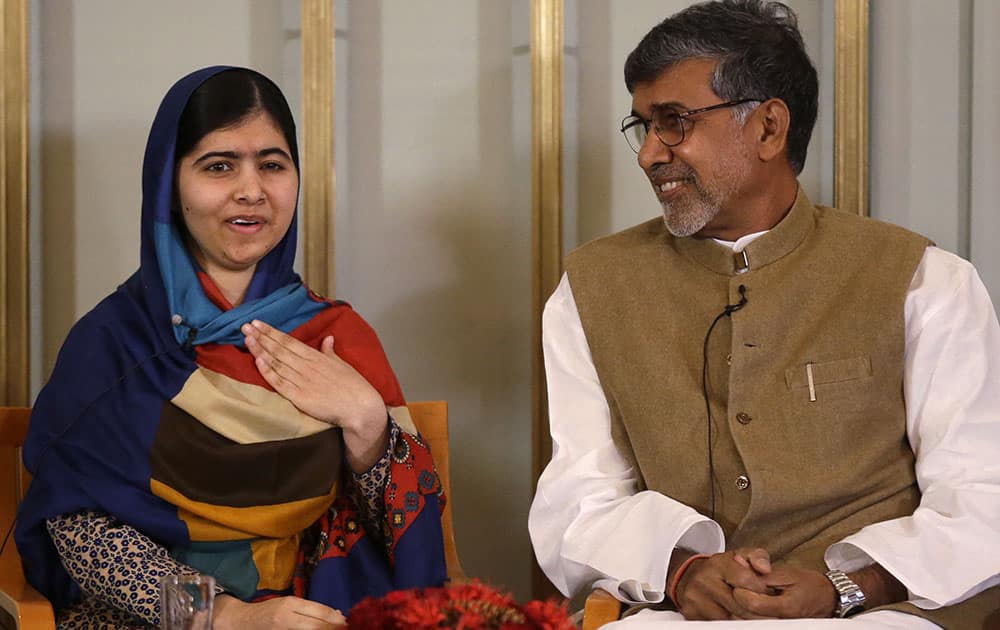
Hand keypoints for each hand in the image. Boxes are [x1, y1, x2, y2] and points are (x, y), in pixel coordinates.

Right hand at [212, 595, 345, 628]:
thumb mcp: (289, 604)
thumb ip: (310, 609)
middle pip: (317, 626)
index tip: (347, 621)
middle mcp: (286, 618)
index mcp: (290, 604)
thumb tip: (336, 615)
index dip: (336, 619)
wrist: (240, 622)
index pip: (320, 612)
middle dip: (334, 628)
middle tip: (346, 628)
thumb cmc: (268, 611)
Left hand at [242, 320, 388, 470]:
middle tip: (244, 326)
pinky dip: (268, 371)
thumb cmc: (354, 386)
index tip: (257, 323)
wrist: (360, 407)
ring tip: (247, 339)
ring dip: (260, 350)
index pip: (289, 341)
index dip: (272, 332)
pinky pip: (280, 382)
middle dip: (261, 337)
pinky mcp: (300, 397)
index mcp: (317, 356)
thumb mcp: (342, 364)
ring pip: (277, 362)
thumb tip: (328, 339)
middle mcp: (307, 365)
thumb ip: (330, 352)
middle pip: (279, 349)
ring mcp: (302, 380)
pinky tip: (257, 361)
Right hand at [672, 548, 772, 619]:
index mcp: (717, 564)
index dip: (761, 589)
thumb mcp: (739, 555)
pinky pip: (720, 625)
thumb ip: (757, 557)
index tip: (766, 592)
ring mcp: (696, 599)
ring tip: (753, 614)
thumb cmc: (720, 570)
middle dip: (757, 610)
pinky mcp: (692, 614)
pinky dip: (733, 623)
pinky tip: (738, 618)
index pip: (745, 579)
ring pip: (732, 619)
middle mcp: (703, 581)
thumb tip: (765, 569)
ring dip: (746, 619)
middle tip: (767, 610)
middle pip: (739, 605)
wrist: (688, 578)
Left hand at [732, 564, 836, 618]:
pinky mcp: (777, 627)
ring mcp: (781, 627)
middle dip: (738, 599)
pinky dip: (749, 613)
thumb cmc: (809, 585)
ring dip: (741, 607)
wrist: (827, 599)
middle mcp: (783, 622)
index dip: (740, 591)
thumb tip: (740, 564)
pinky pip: (757, 623)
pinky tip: (749, 603)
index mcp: (786, 607)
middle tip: (736, 586)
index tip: (737, 581)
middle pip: (748, 616)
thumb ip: (762, 573)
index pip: (753, 604)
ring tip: (743, 593)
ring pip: (750, 621)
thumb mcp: (787, 574)